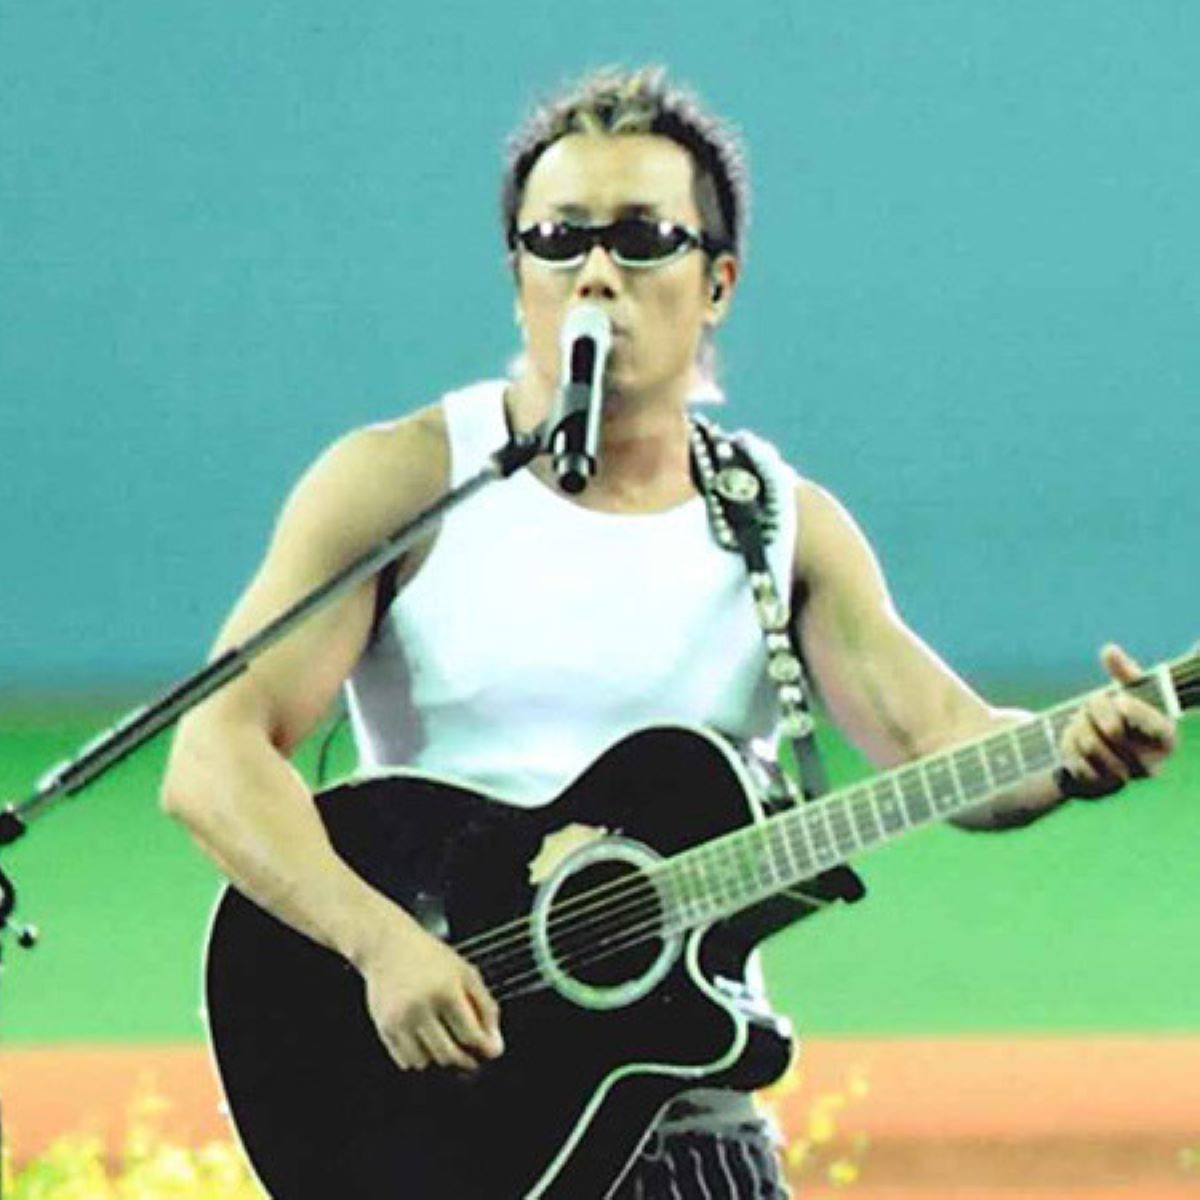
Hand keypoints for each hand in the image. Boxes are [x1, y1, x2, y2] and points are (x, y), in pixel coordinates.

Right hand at [357, 909, 503, 1071]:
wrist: (388, 946)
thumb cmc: (429, 957)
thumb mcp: (465, 972)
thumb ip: (485, 1006)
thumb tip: (495, 1044)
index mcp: (446, 990)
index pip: (470, 1035)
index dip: (484, 1048)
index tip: (489, 1051)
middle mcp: (421, 1007)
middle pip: (448, 1054)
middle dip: (464, 1060)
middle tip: (471, 1056)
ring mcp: (400, 1019)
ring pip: (425, 1062)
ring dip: (439, 1058)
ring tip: (446, 1042)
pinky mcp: (384, 1027)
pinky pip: (405, 1060)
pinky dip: (418, 1057)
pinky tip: (425, 1041)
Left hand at [1057, 643, 1177, 798]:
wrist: (1100, 751)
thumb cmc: (1121, 717)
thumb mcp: (1128, 693)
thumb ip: (1123, 672)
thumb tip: (1110, 650)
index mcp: (1166, 738)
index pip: (1155, 723)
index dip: (1133, 709)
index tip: (1118, 699)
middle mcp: (1151, 764)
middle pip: (1113, 729)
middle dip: (1094, 710)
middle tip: (1088, 705)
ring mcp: (1125, 778)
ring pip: (1090, 744)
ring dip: (1078, 725)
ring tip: (1080, 721)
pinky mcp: (1099, 787)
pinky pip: (1075, 761)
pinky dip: (1067, 745)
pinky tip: (1071, 739)